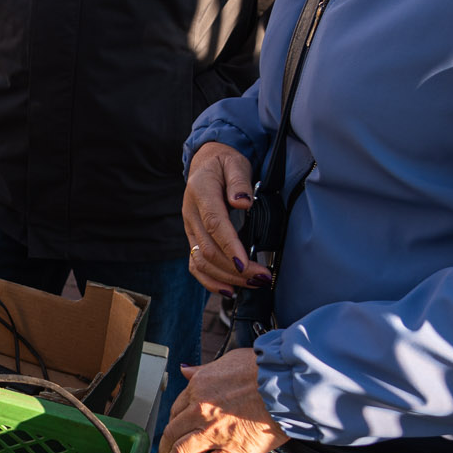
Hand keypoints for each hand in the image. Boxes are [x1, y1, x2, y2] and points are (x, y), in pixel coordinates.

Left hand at [159, 350, 287, 452]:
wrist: (286, 381)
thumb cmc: (263, 368)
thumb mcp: (228, 360)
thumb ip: (204, 370)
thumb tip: (186, 370)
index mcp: (199, 387)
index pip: (176, 409)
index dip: (172, 423)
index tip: (172, 432)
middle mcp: (200, 410)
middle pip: (172, 433)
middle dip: (164, 449)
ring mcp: (214, 432)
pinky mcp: (232, 451)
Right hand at [184, 141, 265, 294]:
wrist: (206, 164)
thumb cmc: (224, 163)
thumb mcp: (235, 162)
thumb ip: (239, 180)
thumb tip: (242, 202)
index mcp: (201, 192)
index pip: (214, 223)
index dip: (229, 245)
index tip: (245, 263)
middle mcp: (191, 213)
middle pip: (208, 249)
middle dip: (235, 269)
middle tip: (262, 277)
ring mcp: (190, 228)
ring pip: (202, 261)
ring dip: (227, 277)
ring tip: (253, 283)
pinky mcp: (193, 239)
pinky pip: (196, 265)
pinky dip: (210, 281)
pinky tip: (229, 291)